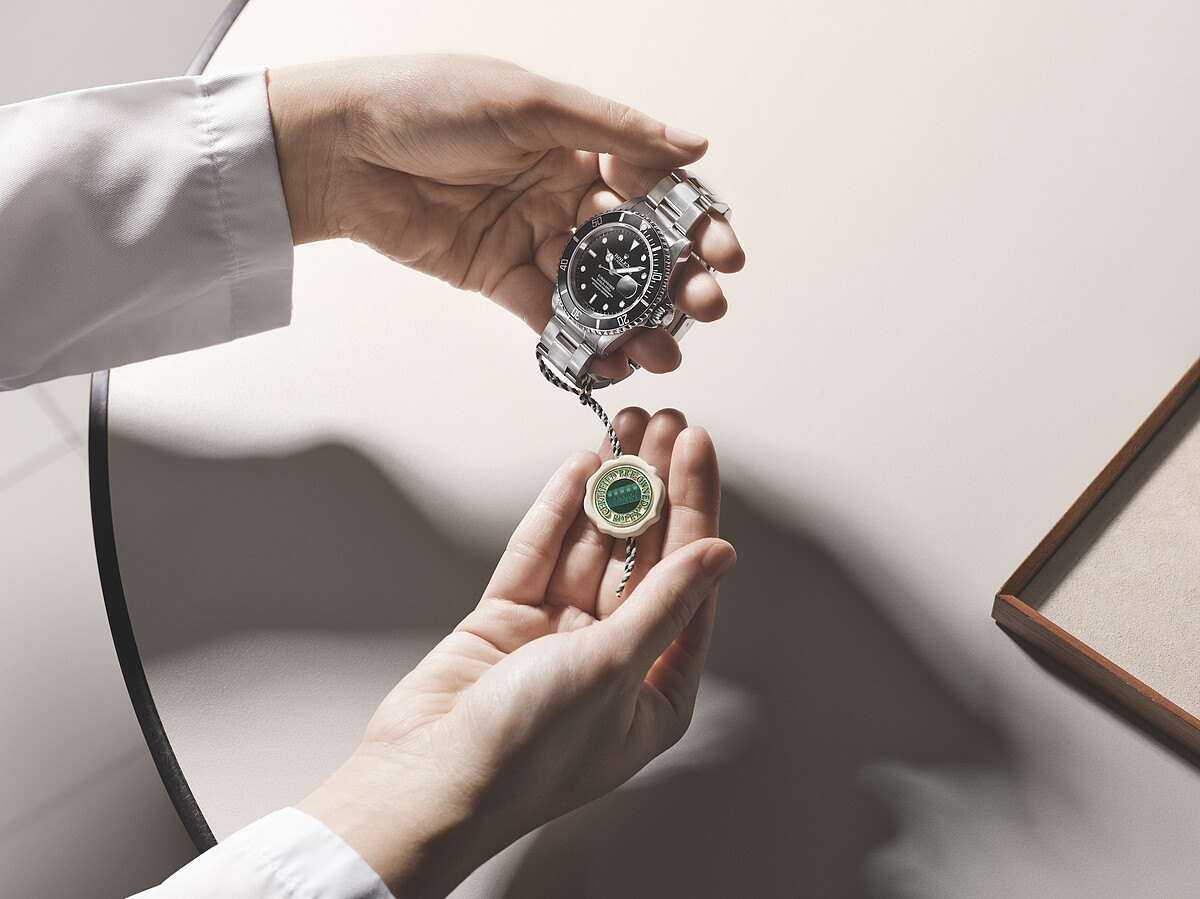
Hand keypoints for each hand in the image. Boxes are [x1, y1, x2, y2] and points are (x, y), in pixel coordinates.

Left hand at [264, 56, 744, 380]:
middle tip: (704, 308)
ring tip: (664, 349)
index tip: (724, 250)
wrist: (346, 148)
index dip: (694, 222)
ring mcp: (532, 238)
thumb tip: (694, 145)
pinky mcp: (500, 278)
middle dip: (675, 280)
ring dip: (636, 321)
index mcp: (578, 145)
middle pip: (634, 247)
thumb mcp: (532, 104)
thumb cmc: (430, 104)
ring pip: (598, 288)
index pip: (655, 190)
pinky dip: (581, 341)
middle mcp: (562, 193)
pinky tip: (613, 360)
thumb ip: (615, 132)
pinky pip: (550, 316)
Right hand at [296, 409, 734, 897]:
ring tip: (626, 427)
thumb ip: (664, 604)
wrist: (425, 781)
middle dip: (656, 487)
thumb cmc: (524, 755)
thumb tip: (718, 556)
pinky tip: (580, 467)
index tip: (697, 450)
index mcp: (654, 690)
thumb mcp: (613, 670)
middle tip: (664, 423)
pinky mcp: (508, 621)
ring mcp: (557, 637)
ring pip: (592, 547)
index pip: (687, 580)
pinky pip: (540, 554)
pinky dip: (558, 511)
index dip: (696, 509)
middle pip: (643, 556)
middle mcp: (612, 660)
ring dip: (610, 488)